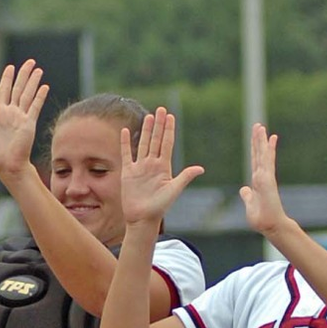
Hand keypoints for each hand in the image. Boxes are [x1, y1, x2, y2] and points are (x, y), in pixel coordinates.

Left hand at [0, 60, 48, 183]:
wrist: (6, 167)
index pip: (3, 91)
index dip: (6, 79)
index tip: (10, 67)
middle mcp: (11, 113)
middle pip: (18, 89)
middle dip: (23, 75)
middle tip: (30, 62)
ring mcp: (21, 118)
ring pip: (27, 95)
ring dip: (33, 82)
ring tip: (38, 69)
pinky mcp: (29, 124)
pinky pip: (34, 108)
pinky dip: (39, 97)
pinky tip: (44, 87)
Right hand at [120, 108, 203, 225]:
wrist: (143, 218)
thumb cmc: (159, 207)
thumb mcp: (174, 190)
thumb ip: (185, 177)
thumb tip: (200, 168)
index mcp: (164, 167)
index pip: (167, 144)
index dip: (169, 130)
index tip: (171, 116)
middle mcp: (152, 164)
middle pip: (156, 140)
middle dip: (159, 125)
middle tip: (161, 109)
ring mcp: (140, 167)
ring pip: (143, 144)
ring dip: (146, 130)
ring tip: (149, 116)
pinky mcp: (128, 173)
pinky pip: (127, 154)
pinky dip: (126, 143)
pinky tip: (126, 131)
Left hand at [239, 125, 288, 237]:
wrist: (270, 225)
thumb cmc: (261, 218)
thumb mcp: (250, 204)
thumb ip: (247, 195)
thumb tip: (243, 189)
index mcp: (257, 181)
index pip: (256, 161)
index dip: (256, 149)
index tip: (257, 138)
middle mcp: (262, 176)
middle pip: (259, 154)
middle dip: (258, 140)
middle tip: (258, 126)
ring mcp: (266, 176)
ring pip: (263, 154)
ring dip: (262, 140)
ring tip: (260, 127)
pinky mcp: (268, 178)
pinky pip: (267, 160)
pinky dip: (268, 149)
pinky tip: (271, 138)